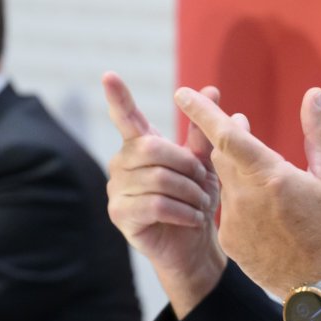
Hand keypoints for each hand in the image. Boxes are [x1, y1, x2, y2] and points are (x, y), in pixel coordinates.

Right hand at [103, 72, 225, 317]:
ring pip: (158, 179)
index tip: (109, 75)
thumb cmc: (195, 200)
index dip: (118, 97)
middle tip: (204, 182)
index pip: (126, 117)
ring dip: (189, 193)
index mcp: (140, 145)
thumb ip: (204, 132)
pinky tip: (191, 219)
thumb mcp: (204, 164)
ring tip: (200, 205)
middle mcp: (121, 163)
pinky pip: (155, 205)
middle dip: (186, 165)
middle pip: (152, 148)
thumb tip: (212, 90)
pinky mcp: (120, 214)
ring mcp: (116, 189)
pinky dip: (181, 212)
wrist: (194, 245)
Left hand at [175, 85, 320, 299]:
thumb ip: (318, 133)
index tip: (183, 94)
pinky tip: (267, 216)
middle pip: (221, 156)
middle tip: (241, 126)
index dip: (203, 113)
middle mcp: (245, 198)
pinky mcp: (229, 241)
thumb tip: (313, 94)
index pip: (226, 136)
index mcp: (271, 177)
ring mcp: (233, 222)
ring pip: (225, 183)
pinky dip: (241, 203)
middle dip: (227, 139)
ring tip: (269, 184)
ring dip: (238, 174)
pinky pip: (226, 210)